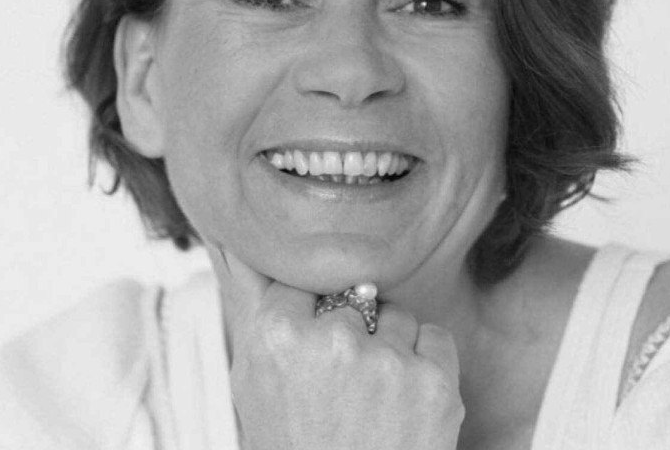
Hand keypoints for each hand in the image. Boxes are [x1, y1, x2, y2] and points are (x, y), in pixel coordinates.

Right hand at [210, 246, 464, 449]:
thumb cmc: (293, 449)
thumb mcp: (251, 385)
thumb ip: (253, 309)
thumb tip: (235, 241)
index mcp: (277, 336)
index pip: (300, 281)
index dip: (309, 316)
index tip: (312, 345)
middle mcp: (334, 340)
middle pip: (351, 298)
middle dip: (349, 332)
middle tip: (340, 387)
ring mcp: (388, 361)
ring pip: (395, 315)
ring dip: (388, 346)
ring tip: (372, 400)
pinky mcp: (433, 382)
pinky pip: (435, 337)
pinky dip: (425, 362)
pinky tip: (403, 401)